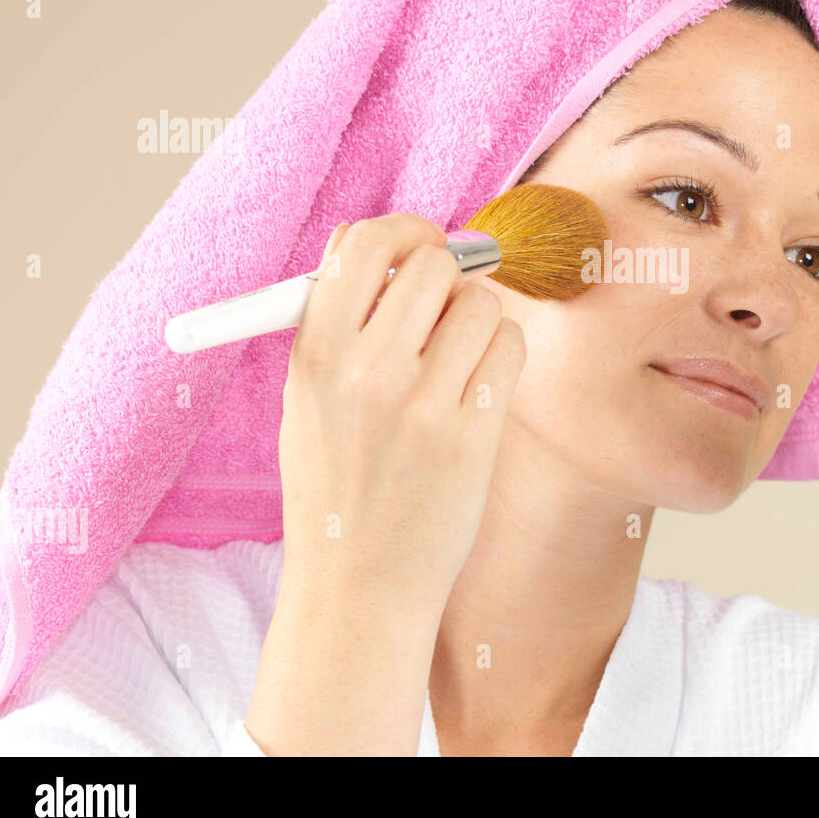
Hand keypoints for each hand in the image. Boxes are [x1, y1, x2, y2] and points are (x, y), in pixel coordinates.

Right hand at [277, 213, 527, 609]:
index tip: (422, 248)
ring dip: (481, 319)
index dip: (405, 232)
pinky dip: (505, 355)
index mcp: (314, 353)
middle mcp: (366, 370)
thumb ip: (335, 320)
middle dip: (449, 275)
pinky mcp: (471, 435)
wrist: (358, 584)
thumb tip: (375, 240)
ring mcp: (421, 403)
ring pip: (482, 303)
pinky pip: (510, 349)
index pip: (364, 243)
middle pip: (433, 263)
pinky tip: (483, 385)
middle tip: (447, 305)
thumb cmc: (336, 485)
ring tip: (462, 358)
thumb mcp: (308, 399)